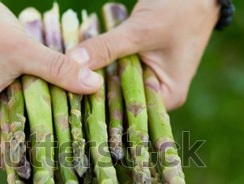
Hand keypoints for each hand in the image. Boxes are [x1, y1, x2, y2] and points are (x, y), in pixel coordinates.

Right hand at [0, 0, 102, 165]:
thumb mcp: (23, 51)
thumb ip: (59, 70)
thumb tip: (95, 84)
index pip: (5, 156)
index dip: (35, 159)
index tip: (65, 158)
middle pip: (6, 148)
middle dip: (37, 146)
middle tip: (71, 149)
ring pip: (7, 132)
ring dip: (32, 130)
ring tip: (65, 134)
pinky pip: (4, 116)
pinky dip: (24, 115)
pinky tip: (48, 113)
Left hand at [69, 0, 219, 109]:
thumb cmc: (179, 10)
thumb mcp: (140, 32)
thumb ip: (107, 48)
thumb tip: (72, 62)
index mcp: (167, 96)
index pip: (130, 114)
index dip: (102, 112)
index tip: (73, 109)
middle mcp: (158, 93)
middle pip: (121, 102)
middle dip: (94, 97)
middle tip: (63, 99)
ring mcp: (148, 78)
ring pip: (115, 85)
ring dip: (94, 81)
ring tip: (65, 88)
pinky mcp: (139, 64)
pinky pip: (115, 70)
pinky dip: (101, 67)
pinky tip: (78, 70)